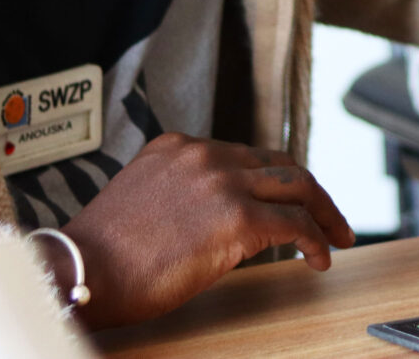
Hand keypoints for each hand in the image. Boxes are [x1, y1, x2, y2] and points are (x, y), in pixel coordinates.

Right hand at [57, 133, 354, 328]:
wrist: (81, 272)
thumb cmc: (104, 255)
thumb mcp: (145, 201)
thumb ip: (184, 194)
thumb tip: (220, 219)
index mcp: (181, 146)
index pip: (247, 156)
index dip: (276, 181)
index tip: (291, 202)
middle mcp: (206, 154)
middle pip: (280, 165)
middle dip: (311, 192)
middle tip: (331, 219)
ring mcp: (224, 181)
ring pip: (297, 186)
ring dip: (324, 213)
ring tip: (337, 237)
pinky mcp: (238, 217)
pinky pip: (294, 224)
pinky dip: (315, 240)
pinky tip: (319, 258)